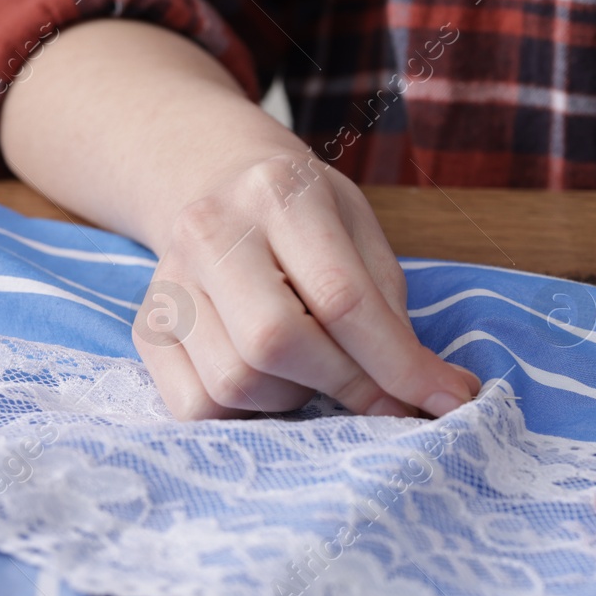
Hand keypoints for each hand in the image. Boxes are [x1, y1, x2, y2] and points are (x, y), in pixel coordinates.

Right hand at [132, 151, 479, 418]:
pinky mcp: (146, 330)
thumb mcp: (363, 235)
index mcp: (280, 194)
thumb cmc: (309, 218)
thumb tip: (439, 394)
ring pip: (236, 383)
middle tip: (386, 398)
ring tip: (313, 365)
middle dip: (348, 387)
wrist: (214, 183)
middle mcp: (210, 231)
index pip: (342, 299)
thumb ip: (392, 310)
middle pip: (276, 344)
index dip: (400, 365)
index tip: (449, 401)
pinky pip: (197, 407)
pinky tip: (271, 378)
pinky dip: (248, 413)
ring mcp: (166, 281)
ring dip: (295, 396)